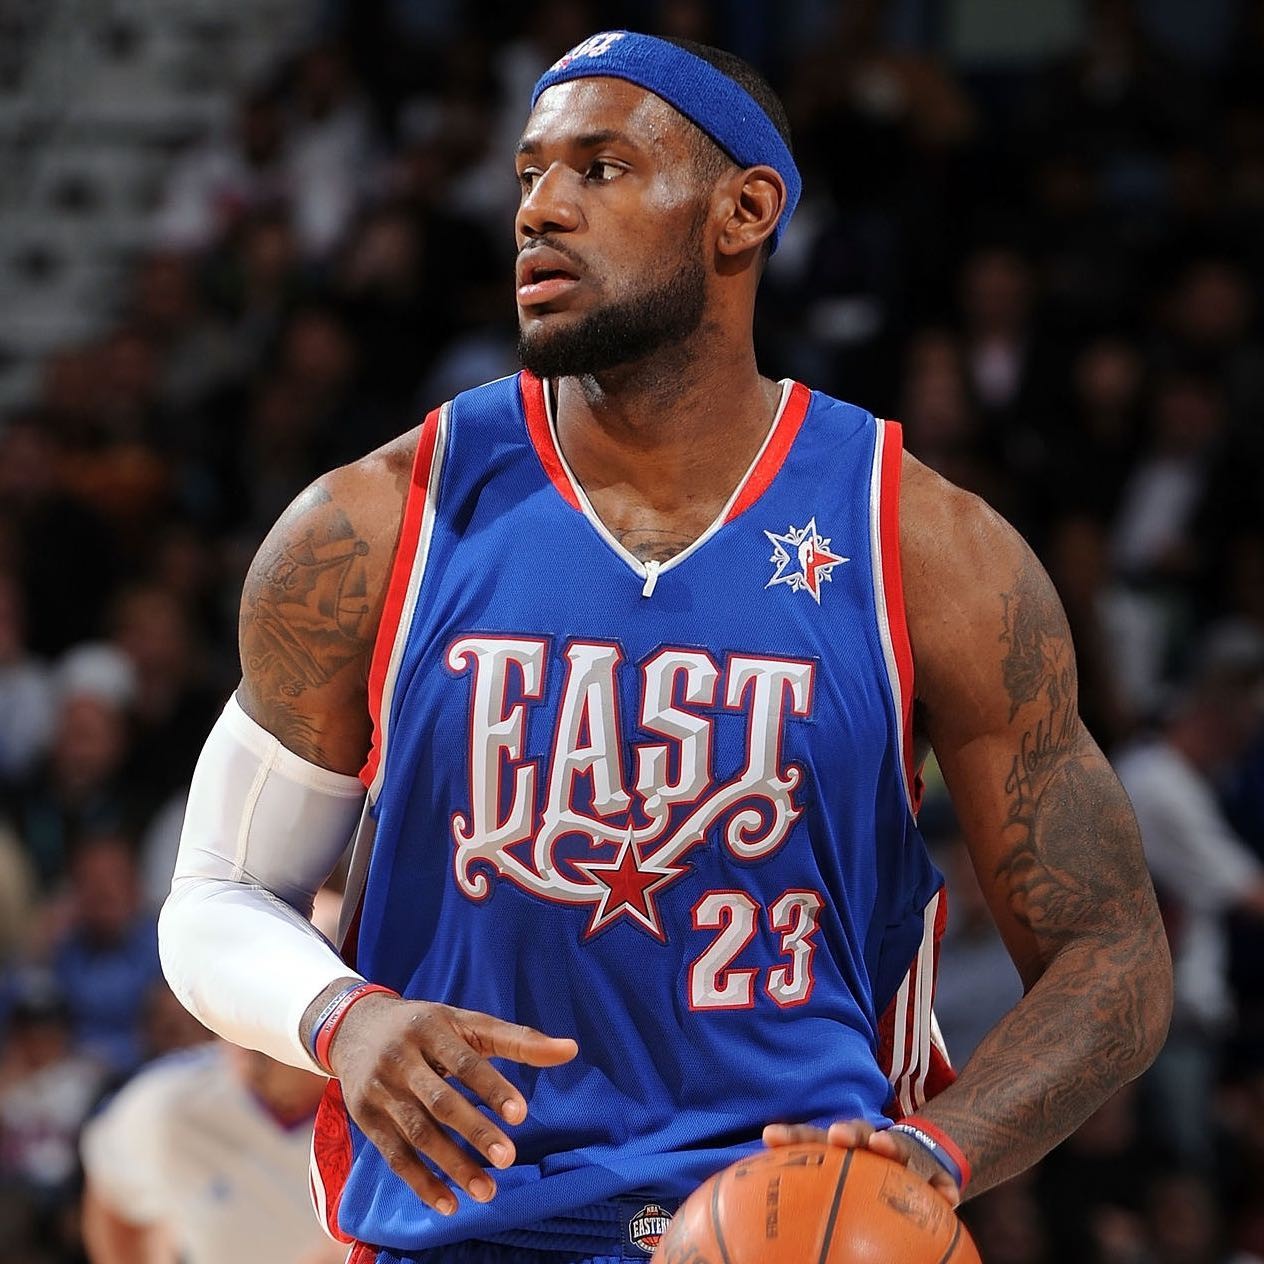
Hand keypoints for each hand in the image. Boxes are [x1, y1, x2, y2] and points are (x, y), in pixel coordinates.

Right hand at [327, 993, 577, 1215]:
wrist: (356, 1026)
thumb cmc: (428, 1026)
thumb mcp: (467, 1023)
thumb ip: (518, 1040)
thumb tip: (572, 1049)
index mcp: (432, 1028)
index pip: (464, 1061)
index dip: (492, 1087)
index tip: (521, 1114)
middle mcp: (402, 1058)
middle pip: (440, 1100)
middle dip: (474, 1131)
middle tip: (508, 1158)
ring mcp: (381, 1090)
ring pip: (418, 1133)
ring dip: (452, 1165)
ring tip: (488, 1192)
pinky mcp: (367, 1119)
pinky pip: (394, 1156)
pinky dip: (421, 1183)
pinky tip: (450, 1204)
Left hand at [762, 1119, 961, 1206]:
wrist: (921, 1168)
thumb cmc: (867, 1187)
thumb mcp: (840, 1192)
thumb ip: (811, 1209)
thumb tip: (768, 1249)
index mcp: (843, 1151)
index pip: (811, 1140)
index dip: (791, 1137)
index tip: (770, 1136)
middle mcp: (871, 1148)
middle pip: (858, 1134)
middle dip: (846, 1131)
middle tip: (836, 1137)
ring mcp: (904, 1159)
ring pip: (899, 1149)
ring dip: (890, 1145)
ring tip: (884, 1147)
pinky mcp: (935, 1176)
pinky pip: (941, 1183)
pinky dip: (943, 1188)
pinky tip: (947, 1200)